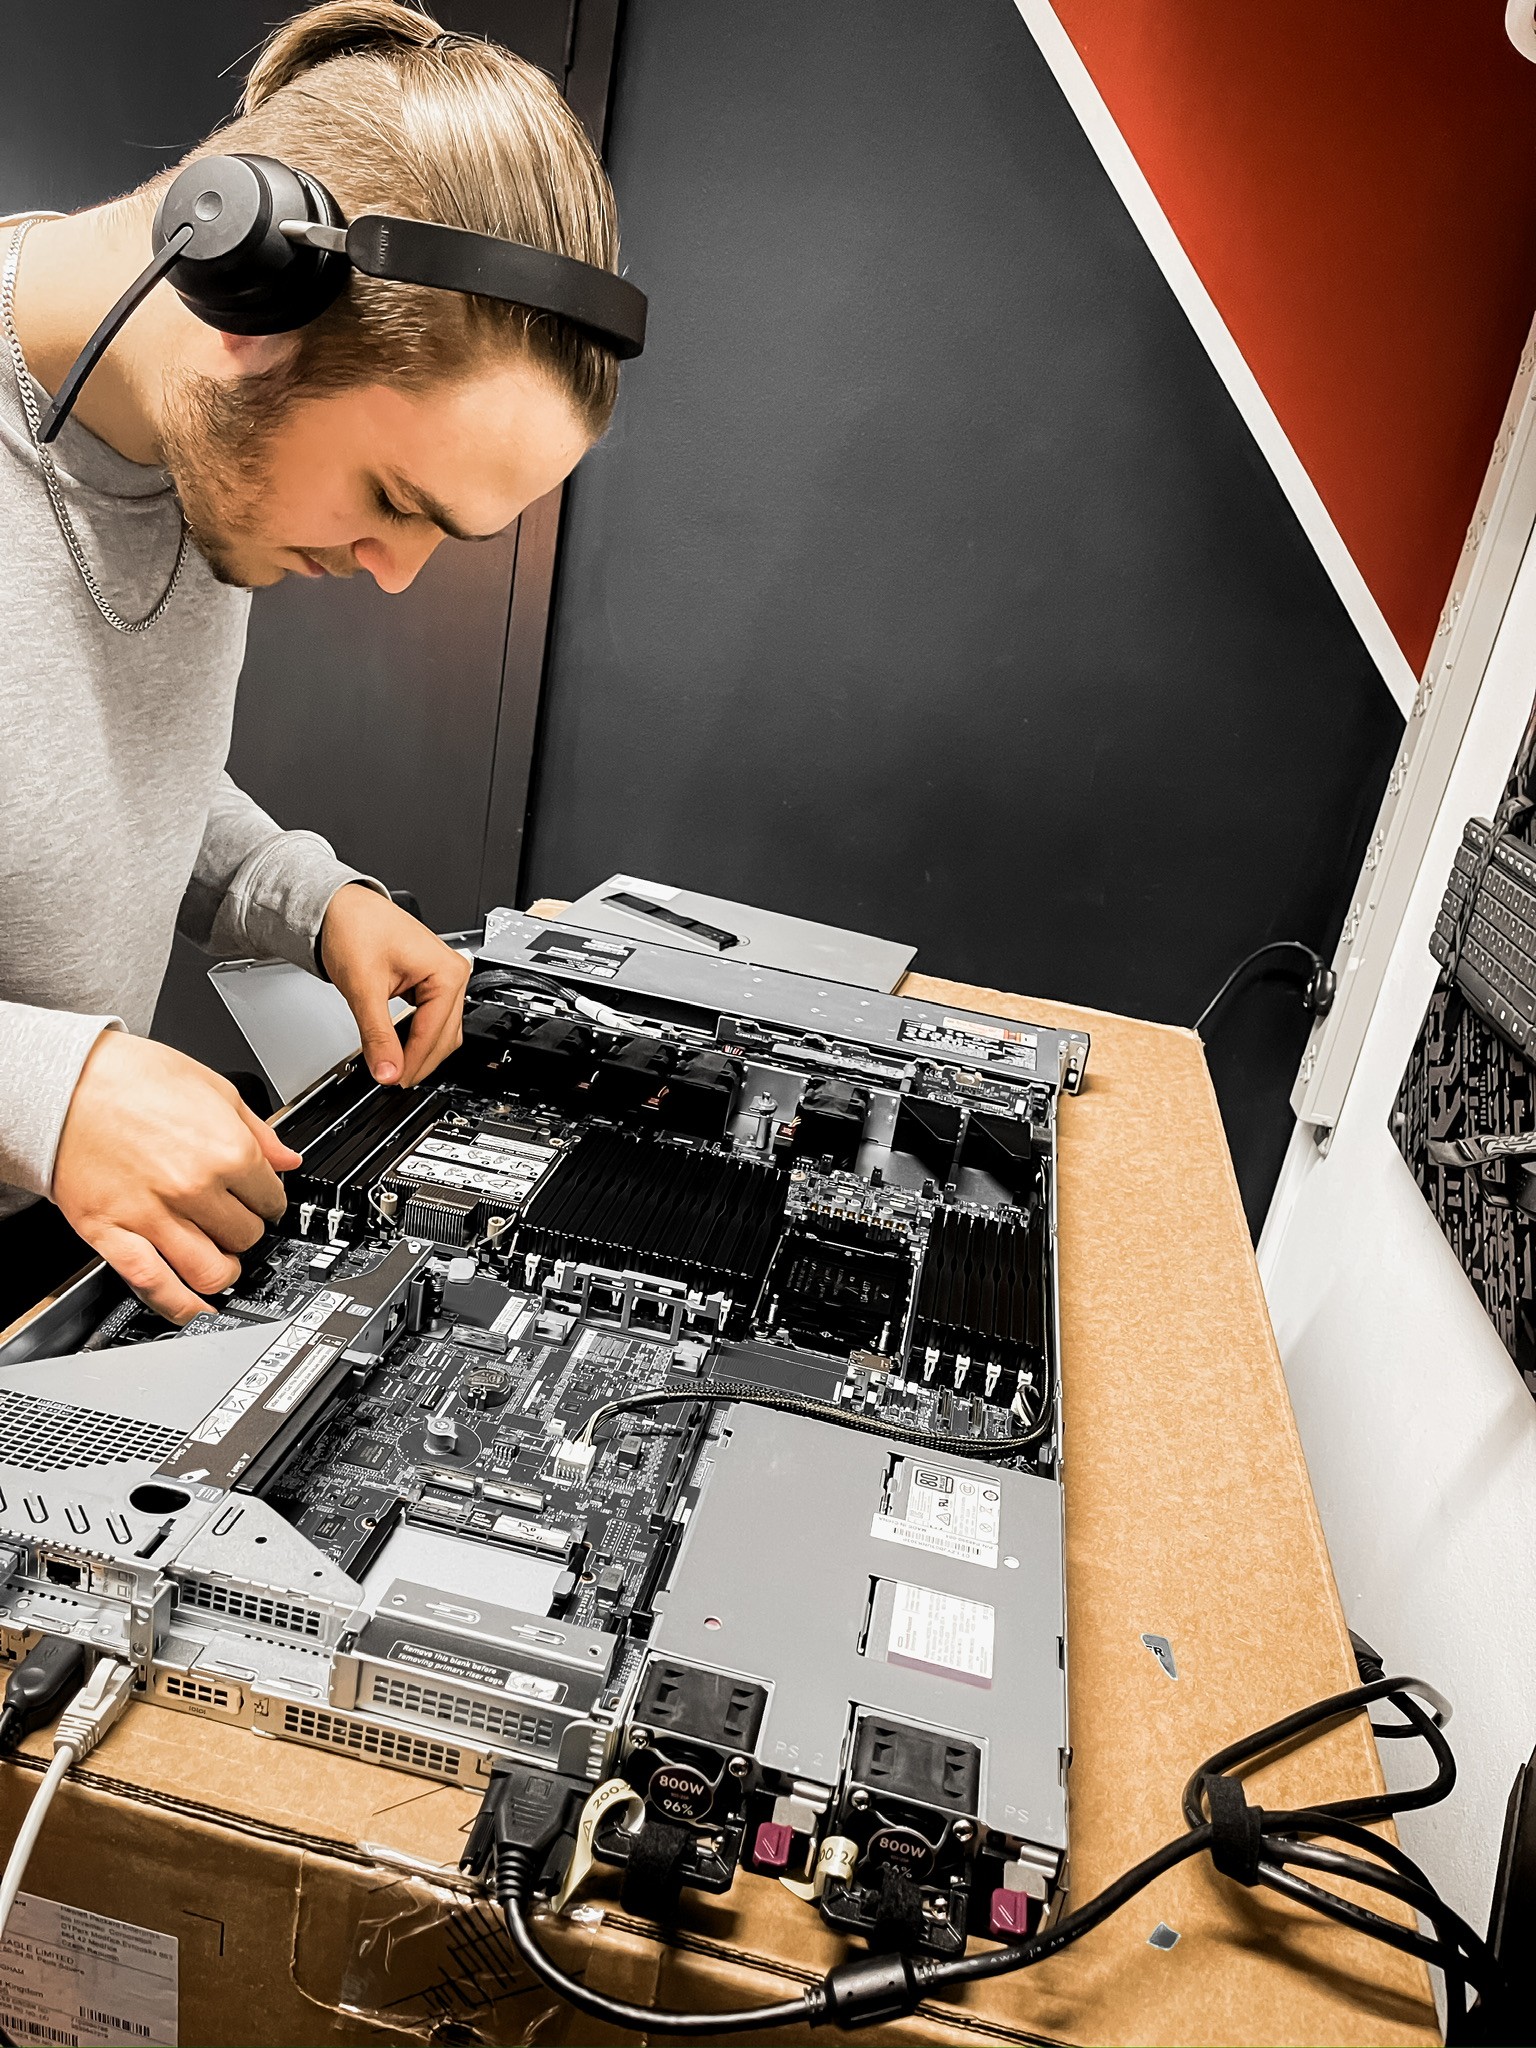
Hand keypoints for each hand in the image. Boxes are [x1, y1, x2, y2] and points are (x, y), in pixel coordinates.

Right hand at [53, 1032, 298, 1324]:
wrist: (61, 1083)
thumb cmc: (128, 1076)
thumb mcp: (212, 1086)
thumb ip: (257, 1130)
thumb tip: (287, 1159)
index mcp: (227, 1150)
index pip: (272, 1198)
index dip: (270, 1200)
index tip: (263, 1201)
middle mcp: (195, 1188)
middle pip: (246, 1235)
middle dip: (247, 1232)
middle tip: (236, 1223)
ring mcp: (153, 1216)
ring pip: (212, 1270)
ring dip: (224, 1271)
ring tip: (222, 1263)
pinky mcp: (112, 1234)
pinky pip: (155, 1285)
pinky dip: (182, 1307)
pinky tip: (195, 1311)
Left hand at [321, 885, 470, 1087]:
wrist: (340, 907)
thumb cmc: (355, 928)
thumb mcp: (364, 988)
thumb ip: (377, 1035)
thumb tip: (387, 1071)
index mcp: (447, 972)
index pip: (433, 1032)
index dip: (412, 1062)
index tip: (392, 1081)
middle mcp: (453, 974)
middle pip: (444, 1036)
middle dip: (418, 1061)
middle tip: (391, 1080)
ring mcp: (444, 979)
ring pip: (440, 1032)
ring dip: (418, 1051)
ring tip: (392, 1068)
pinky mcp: (431, 983)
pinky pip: (431, 1020)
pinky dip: (415, 1037)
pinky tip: (398, 1048)